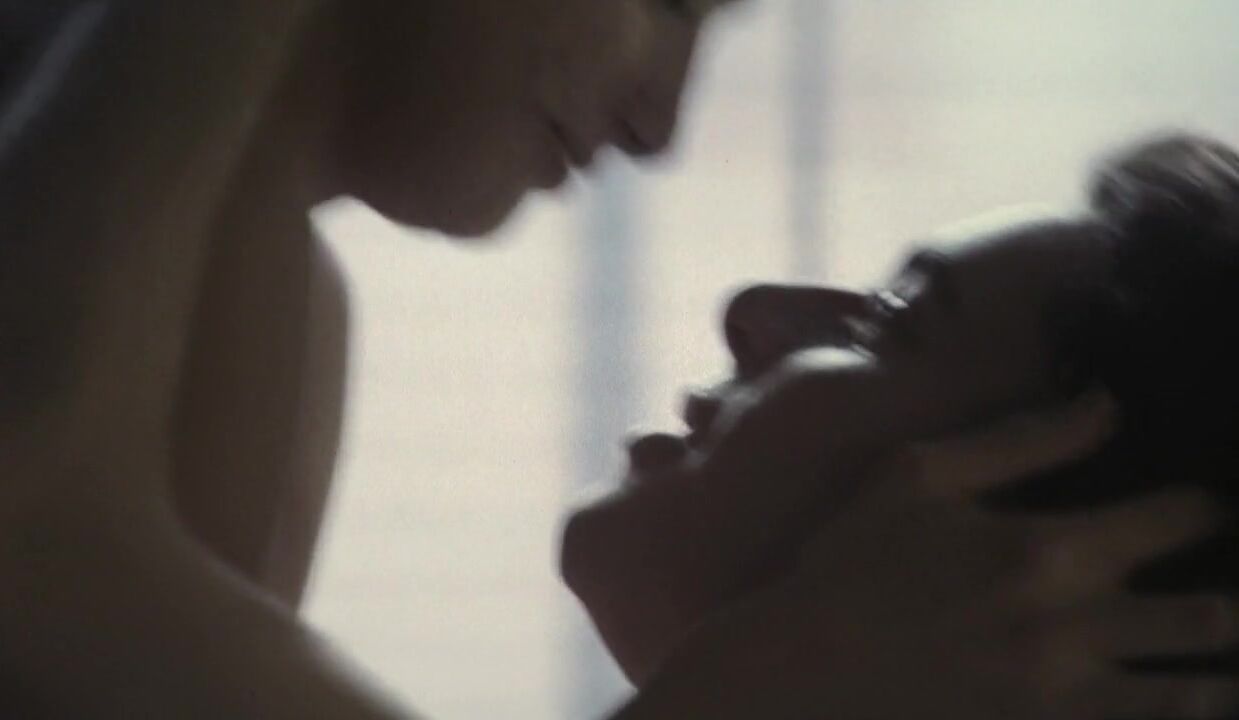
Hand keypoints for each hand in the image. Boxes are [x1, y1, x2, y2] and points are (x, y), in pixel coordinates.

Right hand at [617, 396, 1237, 719]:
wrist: (799, 670)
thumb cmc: (853, 561)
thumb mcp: (919, 475)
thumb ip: (1022, 439)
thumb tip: (1106, 402)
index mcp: (1047, 550)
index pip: (1173, 520)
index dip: (1206, 506)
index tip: (1206, 505)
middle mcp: (1074, 628)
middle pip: (1210, 617)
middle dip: (1229, 597)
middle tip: (1224, 584)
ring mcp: (1065, 698)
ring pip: (1195, 693)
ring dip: (1218, 670)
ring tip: (1218, 653)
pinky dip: (1170, 709)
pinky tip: (1176, 693)